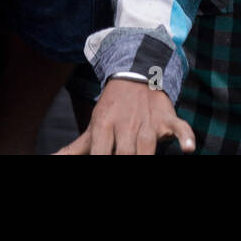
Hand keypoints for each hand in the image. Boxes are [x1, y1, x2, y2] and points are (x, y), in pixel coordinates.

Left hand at [55, 77, 195, 154]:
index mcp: (104, 126)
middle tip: (125, 164)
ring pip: (148, 145)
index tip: (102, 166)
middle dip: (125, 161)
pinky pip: (179, 127)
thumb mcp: (93, 127)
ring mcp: (148, 121)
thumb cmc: (112, 109)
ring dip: (146, 157)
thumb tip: (51, 160)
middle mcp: (126, 124)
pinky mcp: (166, 117)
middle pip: (125, 154)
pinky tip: (189, 149)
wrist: (136, 74)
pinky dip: (185, 136)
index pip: (101, 154)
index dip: (102, 162)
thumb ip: (74, 149)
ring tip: (143, 161)